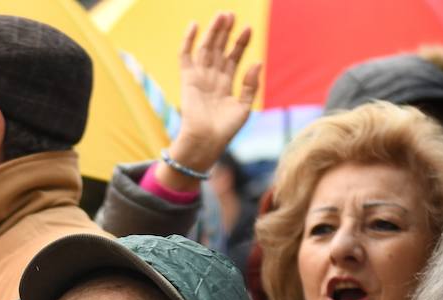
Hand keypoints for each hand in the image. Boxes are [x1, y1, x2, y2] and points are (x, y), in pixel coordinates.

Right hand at [159, 11, 262, 190]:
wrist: (205, 142)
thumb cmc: (225, 130)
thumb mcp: (244, 107)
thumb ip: (251, 85)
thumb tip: (257, 62)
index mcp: (227, 84)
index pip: (234, 57)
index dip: (241, 42)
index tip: (248, 28)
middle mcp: (213, 78)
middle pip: (219, 48)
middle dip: (226, 32)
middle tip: (231, 14)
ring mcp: (199, 77)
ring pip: (206, 48)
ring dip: (213, 32)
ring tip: (222, 16)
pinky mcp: (187, 79)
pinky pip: (185, 56)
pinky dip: (188, 40)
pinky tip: (194, 25)